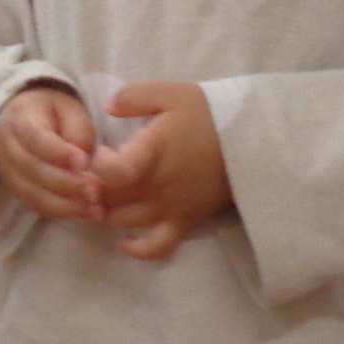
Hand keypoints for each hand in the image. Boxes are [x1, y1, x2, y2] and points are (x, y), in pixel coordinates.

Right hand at [0, 87, 100, 221]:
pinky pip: (38, 207)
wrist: (20, 123)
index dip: (58, 153)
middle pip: (33, 170)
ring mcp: (9, 174)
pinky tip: (88, 213)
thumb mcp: (68, 108)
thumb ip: (78, 129)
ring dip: (67, 205)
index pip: (35, 138)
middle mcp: (8, 149)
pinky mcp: (19, 192)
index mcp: (20, 120)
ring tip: (96, 207)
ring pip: (34, 195)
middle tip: (96, 189)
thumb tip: (84, 162)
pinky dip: (64, 213)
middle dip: (66, 183)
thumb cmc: (51, 114)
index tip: (83, 162)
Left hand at [93, 82, 229, 260]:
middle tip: (92, 175)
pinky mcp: (184, 222)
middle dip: (91, 188)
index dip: (96, 166)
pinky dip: (137, 250)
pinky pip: (156, 248)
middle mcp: (156, 186)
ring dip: (105, 211)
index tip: (101, 151)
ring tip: (103, 196)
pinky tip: (123, 242)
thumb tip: (107, 107)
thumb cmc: (210, 115)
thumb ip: (134, 96)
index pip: (112, 172)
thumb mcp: (171, 93)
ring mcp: (169, 208)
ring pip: (121, 221)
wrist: (252, 140)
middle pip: (108, 198)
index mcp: (152, 153)